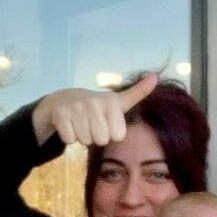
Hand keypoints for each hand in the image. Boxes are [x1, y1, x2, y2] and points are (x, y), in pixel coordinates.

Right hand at [30, 73, 157, 146]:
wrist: (64, 99)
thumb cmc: (97, 106)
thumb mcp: (118, 100)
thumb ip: (138, 92)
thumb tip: (155, 76)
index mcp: (111, 102)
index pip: (118, 136)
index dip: (111, 133)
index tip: (106, 122)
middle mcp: (94, 102)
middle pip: (101, 140)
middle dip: (96, 136)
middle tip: (92, 124)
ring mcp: (76, 107)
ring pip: (85, 141)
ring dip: (82, 136)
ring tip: (81, 123)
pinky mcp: (60, 114)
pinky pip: (69, 139)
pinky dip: (69, 136)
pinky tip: (70, 125)